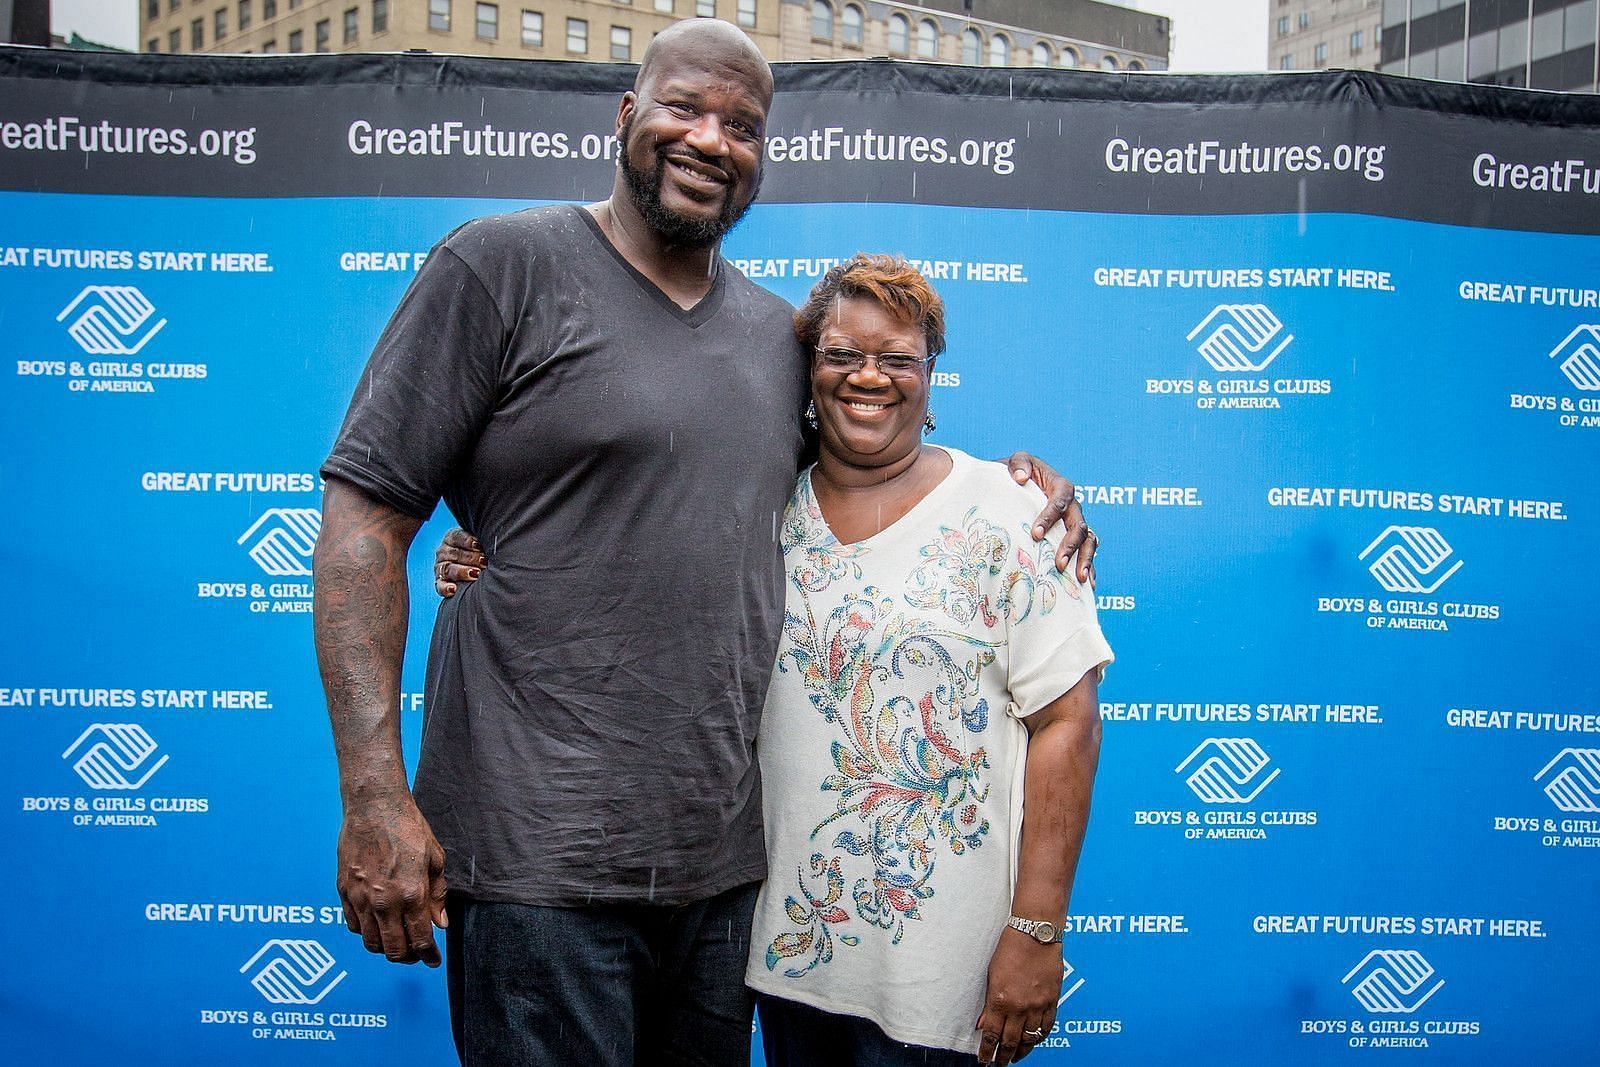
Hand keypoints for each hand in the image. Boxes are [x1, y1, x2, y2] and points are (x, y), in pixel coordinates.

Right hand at [336, 796, 448, 965]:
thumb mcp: (435, 859)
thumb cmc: (408, 828)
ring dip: (386, 948)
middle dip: (408, 958)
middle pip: (394, 950)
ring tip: (397, 940)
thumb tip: (439, 923)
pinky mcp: (344, 892)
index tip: (433, 960)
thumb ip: (437, 895)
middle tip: (416, 953)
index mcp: (412, 894)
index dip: (428, 956)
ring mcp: (360, 898)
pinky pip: (353, 926)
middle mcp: (384, 901)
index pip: (420, 940)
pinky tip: (377, 924)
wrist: (374, 806)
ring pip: (371, 943)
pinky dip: (366, 932)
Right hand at [433, 528, 485, 598]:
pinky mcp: (440, 582)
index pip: (457, 537)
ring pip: (447, 568)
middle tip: (484, 562)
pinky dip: (445, 588)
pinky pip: (440, 586)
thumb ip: (483, 541)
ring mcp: (441, 567)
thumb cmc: (481, 553)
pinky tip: (454, 589)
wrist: (477, 570)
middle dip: (471, 558)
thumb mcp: (480, 544)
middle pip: (455, 553)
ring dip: (462, 571)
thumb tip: (494, 541)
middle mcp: (444, 552)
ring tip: (476, 574)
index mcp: (452, 538)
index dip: (468, 541)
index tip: (479, 545)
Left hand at [976, 928, 1061, 1064]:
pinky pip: (1046, 1027)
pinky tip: (1033, 1041)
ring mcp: (1038, 1005)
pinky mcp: (1052, 1001)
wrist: (1036, 934)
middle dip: (1003, 1057)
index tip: (984, 1061)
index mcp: (1001, 1000)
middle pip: (1011, 1042)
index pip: (992, 1035)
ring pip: (1030, 1038)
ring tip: (1015, 1058)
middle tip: (999, 1065)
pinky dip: (1039, 1038)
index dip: (987, 1052)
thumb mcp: (991, 975)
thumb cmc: (1010, 948)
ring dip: (1021, 1051)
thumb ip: (989, 1003)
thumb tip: (983, 1024)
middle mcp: (1020, 1006)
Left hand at [1005, 452, 1096, 582]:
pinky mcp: (1074, 538)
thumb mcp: (1015, 463)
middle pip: (1078, 525)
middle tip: (1058, 563)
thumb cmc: (1016, 475)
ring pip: (1089, 540)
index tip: (1035, 533)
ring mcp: (1075, 523)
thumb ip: (1019, 465)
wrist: (1017, 486)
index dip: (1050, 516)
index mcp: (1060, 486)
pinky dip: (1089, 567)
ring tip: (1079, 579)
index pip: (1060, 500)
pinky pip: (1088, 552)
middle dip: (1070, 545)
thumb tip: (1022, 478)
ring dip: (1085, 559)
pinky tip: (1086, 586)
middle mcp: (1072, 506)